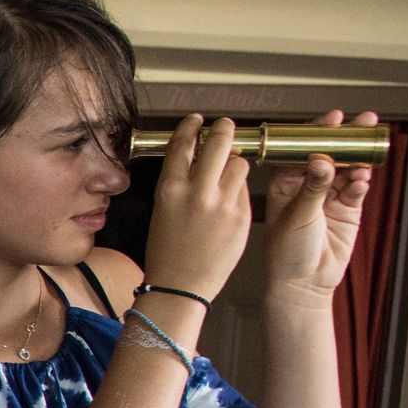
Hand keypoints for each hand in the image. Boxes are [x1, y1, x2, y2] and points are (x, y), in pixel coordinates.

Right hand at [141, 115, 254, 301]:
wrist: (179, 286)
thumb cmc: (167, 252)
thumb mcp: (162, 210)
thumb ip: (181, 183)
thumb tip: (200, 159)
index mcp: (170, 189)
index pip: (184, 143)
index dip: (192, 126)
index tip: (197, 121)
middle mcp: (197, 192)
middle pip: (219, 142)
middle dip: (224, 129)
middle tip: (226, 127)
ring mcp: (223, 204)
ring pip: (239, 163)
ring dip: (235, 161)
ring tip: (229, 169)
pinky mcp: (242, 216)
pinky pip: (245, 190)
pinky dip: (239, 188)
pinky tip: (230, 198)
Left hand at [259, 112, 375, 306]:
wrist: (302, 285)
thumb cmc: (285, 253)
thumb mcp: (297, 215)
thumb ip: (313, 188)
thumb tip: (322, 161)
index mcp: (285, 183)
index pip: (302, 149)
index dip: (317, 132)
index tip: (333, 118)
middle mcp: (308, 186)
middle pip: (330, 153)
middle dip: (346, 138)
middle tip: (364, 122)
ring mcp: (329, 197)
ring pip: (347, 169)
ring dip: (358, 157)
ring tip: (369, 146)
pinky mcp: (348, 210)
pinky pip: (357, 189)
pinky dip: (362, 182)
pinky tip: (363, 179)